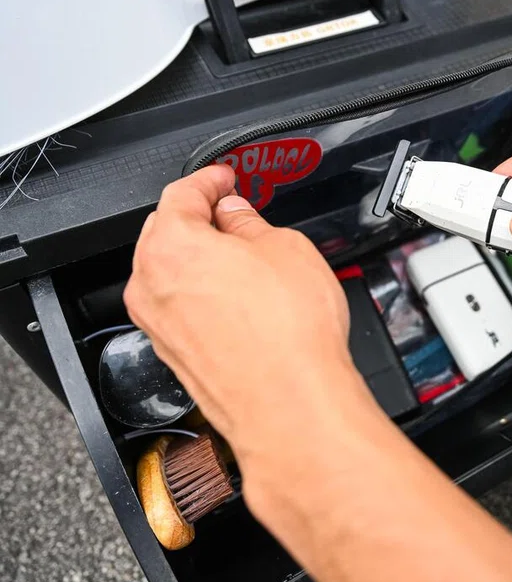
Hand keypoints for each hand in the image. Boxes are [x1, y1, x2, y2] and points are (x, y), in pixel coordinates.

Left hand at [124, 166, 375, 473]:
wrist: (290, 404)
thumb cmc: (288, 333)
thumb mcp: (286, 249)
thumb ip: (250, 223)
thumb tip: (237, 215)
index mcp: (171, 246)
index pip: (181, 193)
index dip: (209, 179)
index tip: (224, 177)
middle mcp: (151, 285)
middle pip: (166, 233)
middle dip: (200, 218)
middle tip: (235, 213)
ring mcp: (158, 325)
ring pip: (171, 274)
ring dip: (201, 259)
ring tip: (247, 260)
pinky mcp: (174, 356)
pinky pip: (182, 309)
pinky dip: (203, 295)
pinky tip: (241, 300)